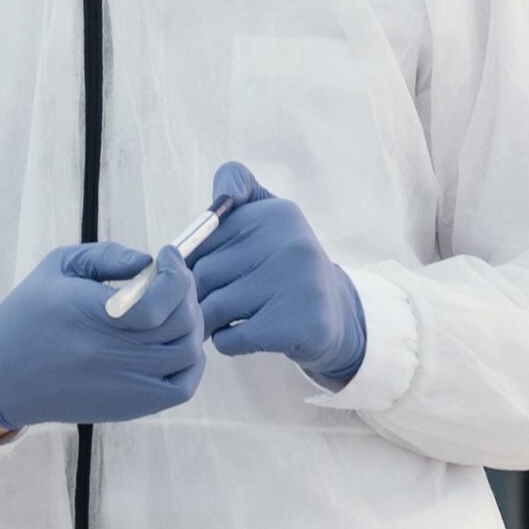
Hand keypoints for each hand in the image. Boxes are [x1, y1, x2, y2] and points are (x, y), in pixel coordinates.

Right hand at [0, 241, 205, 432]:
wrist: (1, 376)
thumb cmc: (27, 315)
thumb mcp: (57, 267)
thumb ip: (106, 255)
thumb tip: (148, 261)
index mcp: (90, 315)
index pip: (159, 302)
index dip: (176, 274)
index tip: (167, 254)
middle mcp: (111, 355)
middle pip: (180, 326)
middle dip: (185, 293)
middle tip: (172, 278)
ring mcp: (124, 385)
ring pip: (187, 355)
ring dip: (190, 326)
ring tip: (173, 308)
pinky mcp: (129, 405)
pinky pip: (181, 387)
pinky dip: (190, 363)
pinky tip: (174, 342)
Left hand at [190, 163, 365, 384]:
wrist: (335, 316)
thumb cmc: (280, 266)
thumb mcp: (265, 217)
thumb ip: (238, 185)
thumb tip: (223, 196)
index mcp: (277, 213)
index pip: (201, 232)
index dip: (192, 255)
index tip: (209, 266)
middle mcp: (292, 242)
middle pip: (204, 272)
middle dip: (197, 294)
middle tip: (210, 302)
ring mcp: (300, 283)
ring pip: (213, 308)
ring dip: (209, 321)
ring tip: (227, 319)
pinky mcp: (302, 324)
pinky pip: (230, 339)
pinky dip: (226, 342)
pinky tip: (245, 336)